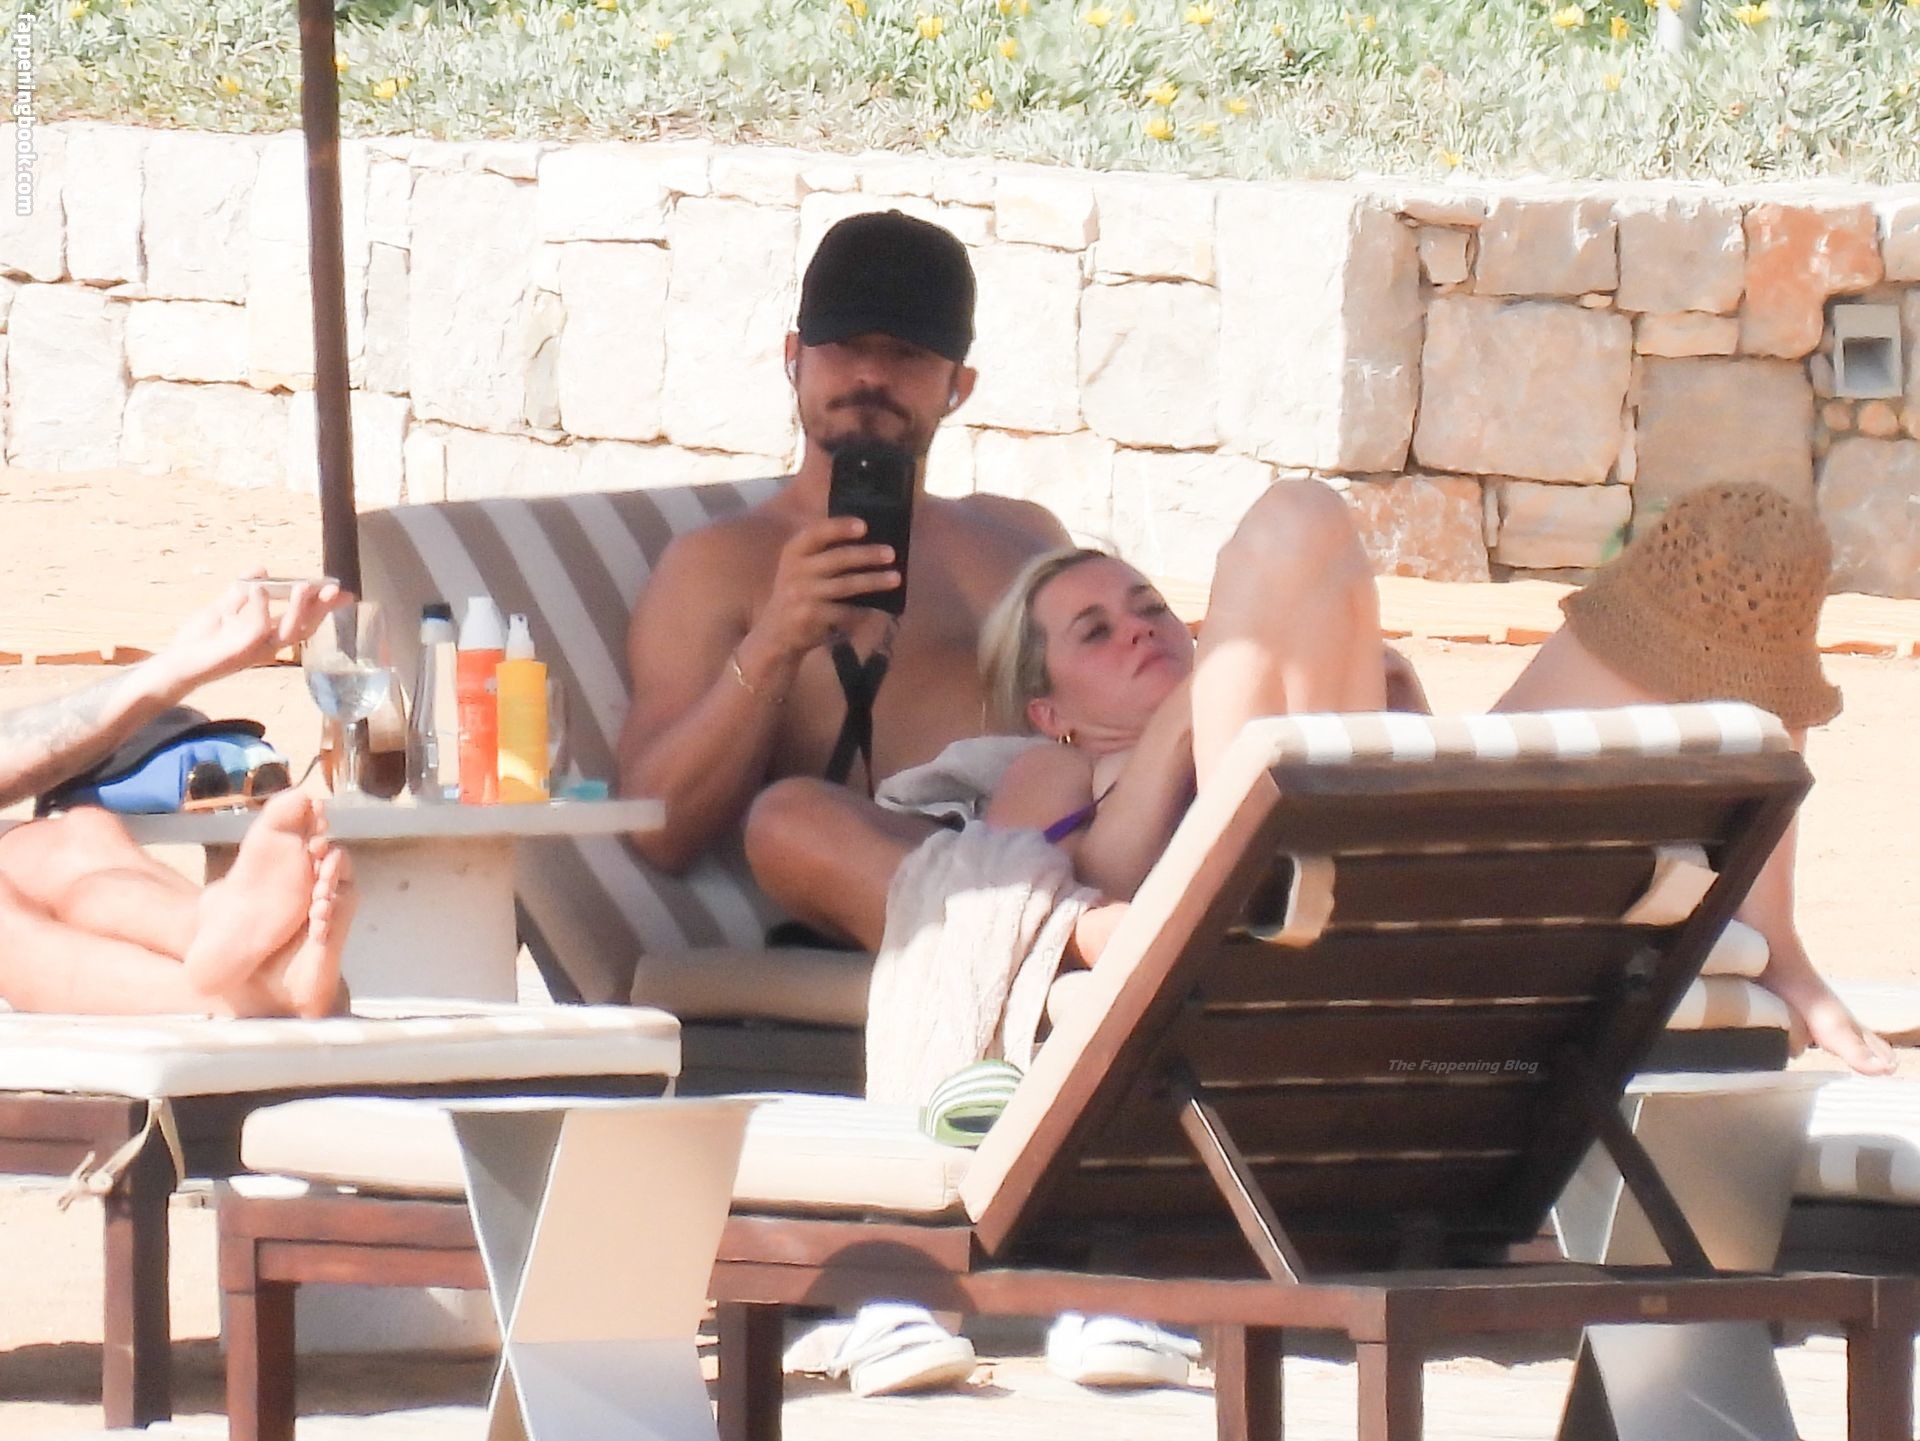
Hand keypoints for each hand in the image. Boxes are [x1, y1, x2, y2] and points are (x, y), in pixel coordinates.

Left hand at [153, 573, 350, 696]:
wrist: (176, 661)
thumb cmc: (201, 640)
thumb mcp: (224, 606)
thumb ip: (243, 589)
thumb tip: (262, 568)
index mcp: (268, 633)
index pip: (303, 618)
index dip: (323, 605)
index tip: (340, 590)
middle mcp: (269, 643)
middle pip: (305, 626)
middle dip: (321, 607)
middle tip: (332, 589)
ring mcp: (256, 649)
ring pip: (288, 631)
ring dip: (299, 608)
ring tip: (304, 586)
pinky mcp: (240, 652)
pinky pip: (256, 629)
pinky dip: (260, 608)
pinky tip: (259, 590)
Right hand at [735, 518, 897, 688]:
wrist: (775, 634)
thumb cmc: (798, 594)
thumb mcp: (799, 569)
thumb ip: (823, 554)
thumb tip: (868, 541)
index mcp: (793, 553)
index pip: (816, 533)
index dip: (839, 527)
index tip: (864, 526)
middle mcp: (795, 571)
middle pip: (838, 558)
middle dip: (868, 555)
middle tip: (891, 553)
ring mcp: (802, 595)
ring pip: (847, 585)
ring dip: (874, 581)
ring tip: (895, 579)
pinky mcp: (811, 617)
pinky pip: (846, 611)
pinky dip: (862, 610)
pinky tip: (875, 608)